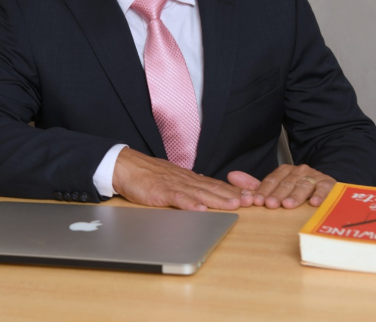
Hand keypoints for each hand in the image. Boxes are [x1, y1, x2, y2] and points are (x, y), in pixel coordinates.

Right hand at [112, 148, 252, 210]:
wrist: (125, 166)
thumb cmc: (146, 174)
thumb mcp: (172, 178)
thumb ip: (188, 186)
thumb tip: (205, 191)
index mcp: (188, 178)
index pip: (214, 183)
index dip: (233, 189)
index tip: (250, 195)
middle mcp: (184, 180)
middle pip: (212, 188)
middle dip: (232, 195)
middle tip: (251, 200)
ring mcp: (173, 185)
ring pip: (199, 193)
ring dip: (218, 199)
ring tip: (234, 205)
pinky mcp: (160, 191)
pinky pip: (177, 198)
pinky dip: (190, 204)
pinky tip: (201, 209)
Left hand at [227, 164, 335, 208]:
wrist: (326, 185)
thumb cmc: (298, 189)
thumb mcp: (276, 187)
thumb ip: (255, 185)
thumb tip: (232, 176)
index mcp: (284, 171)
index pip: (271, 181)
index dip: (263, 191)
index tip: (256, 201)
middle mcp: (298, 171)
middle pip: (286, 183)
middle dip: (277, 194)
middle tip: (270, 204)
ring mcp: (314, 176)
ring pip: (303, 185)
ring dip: (295, 195)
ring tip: (288, 205)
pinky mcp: (329, 183)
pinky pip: (324, 188)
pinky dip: (319, 195)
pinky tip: (314, 203)